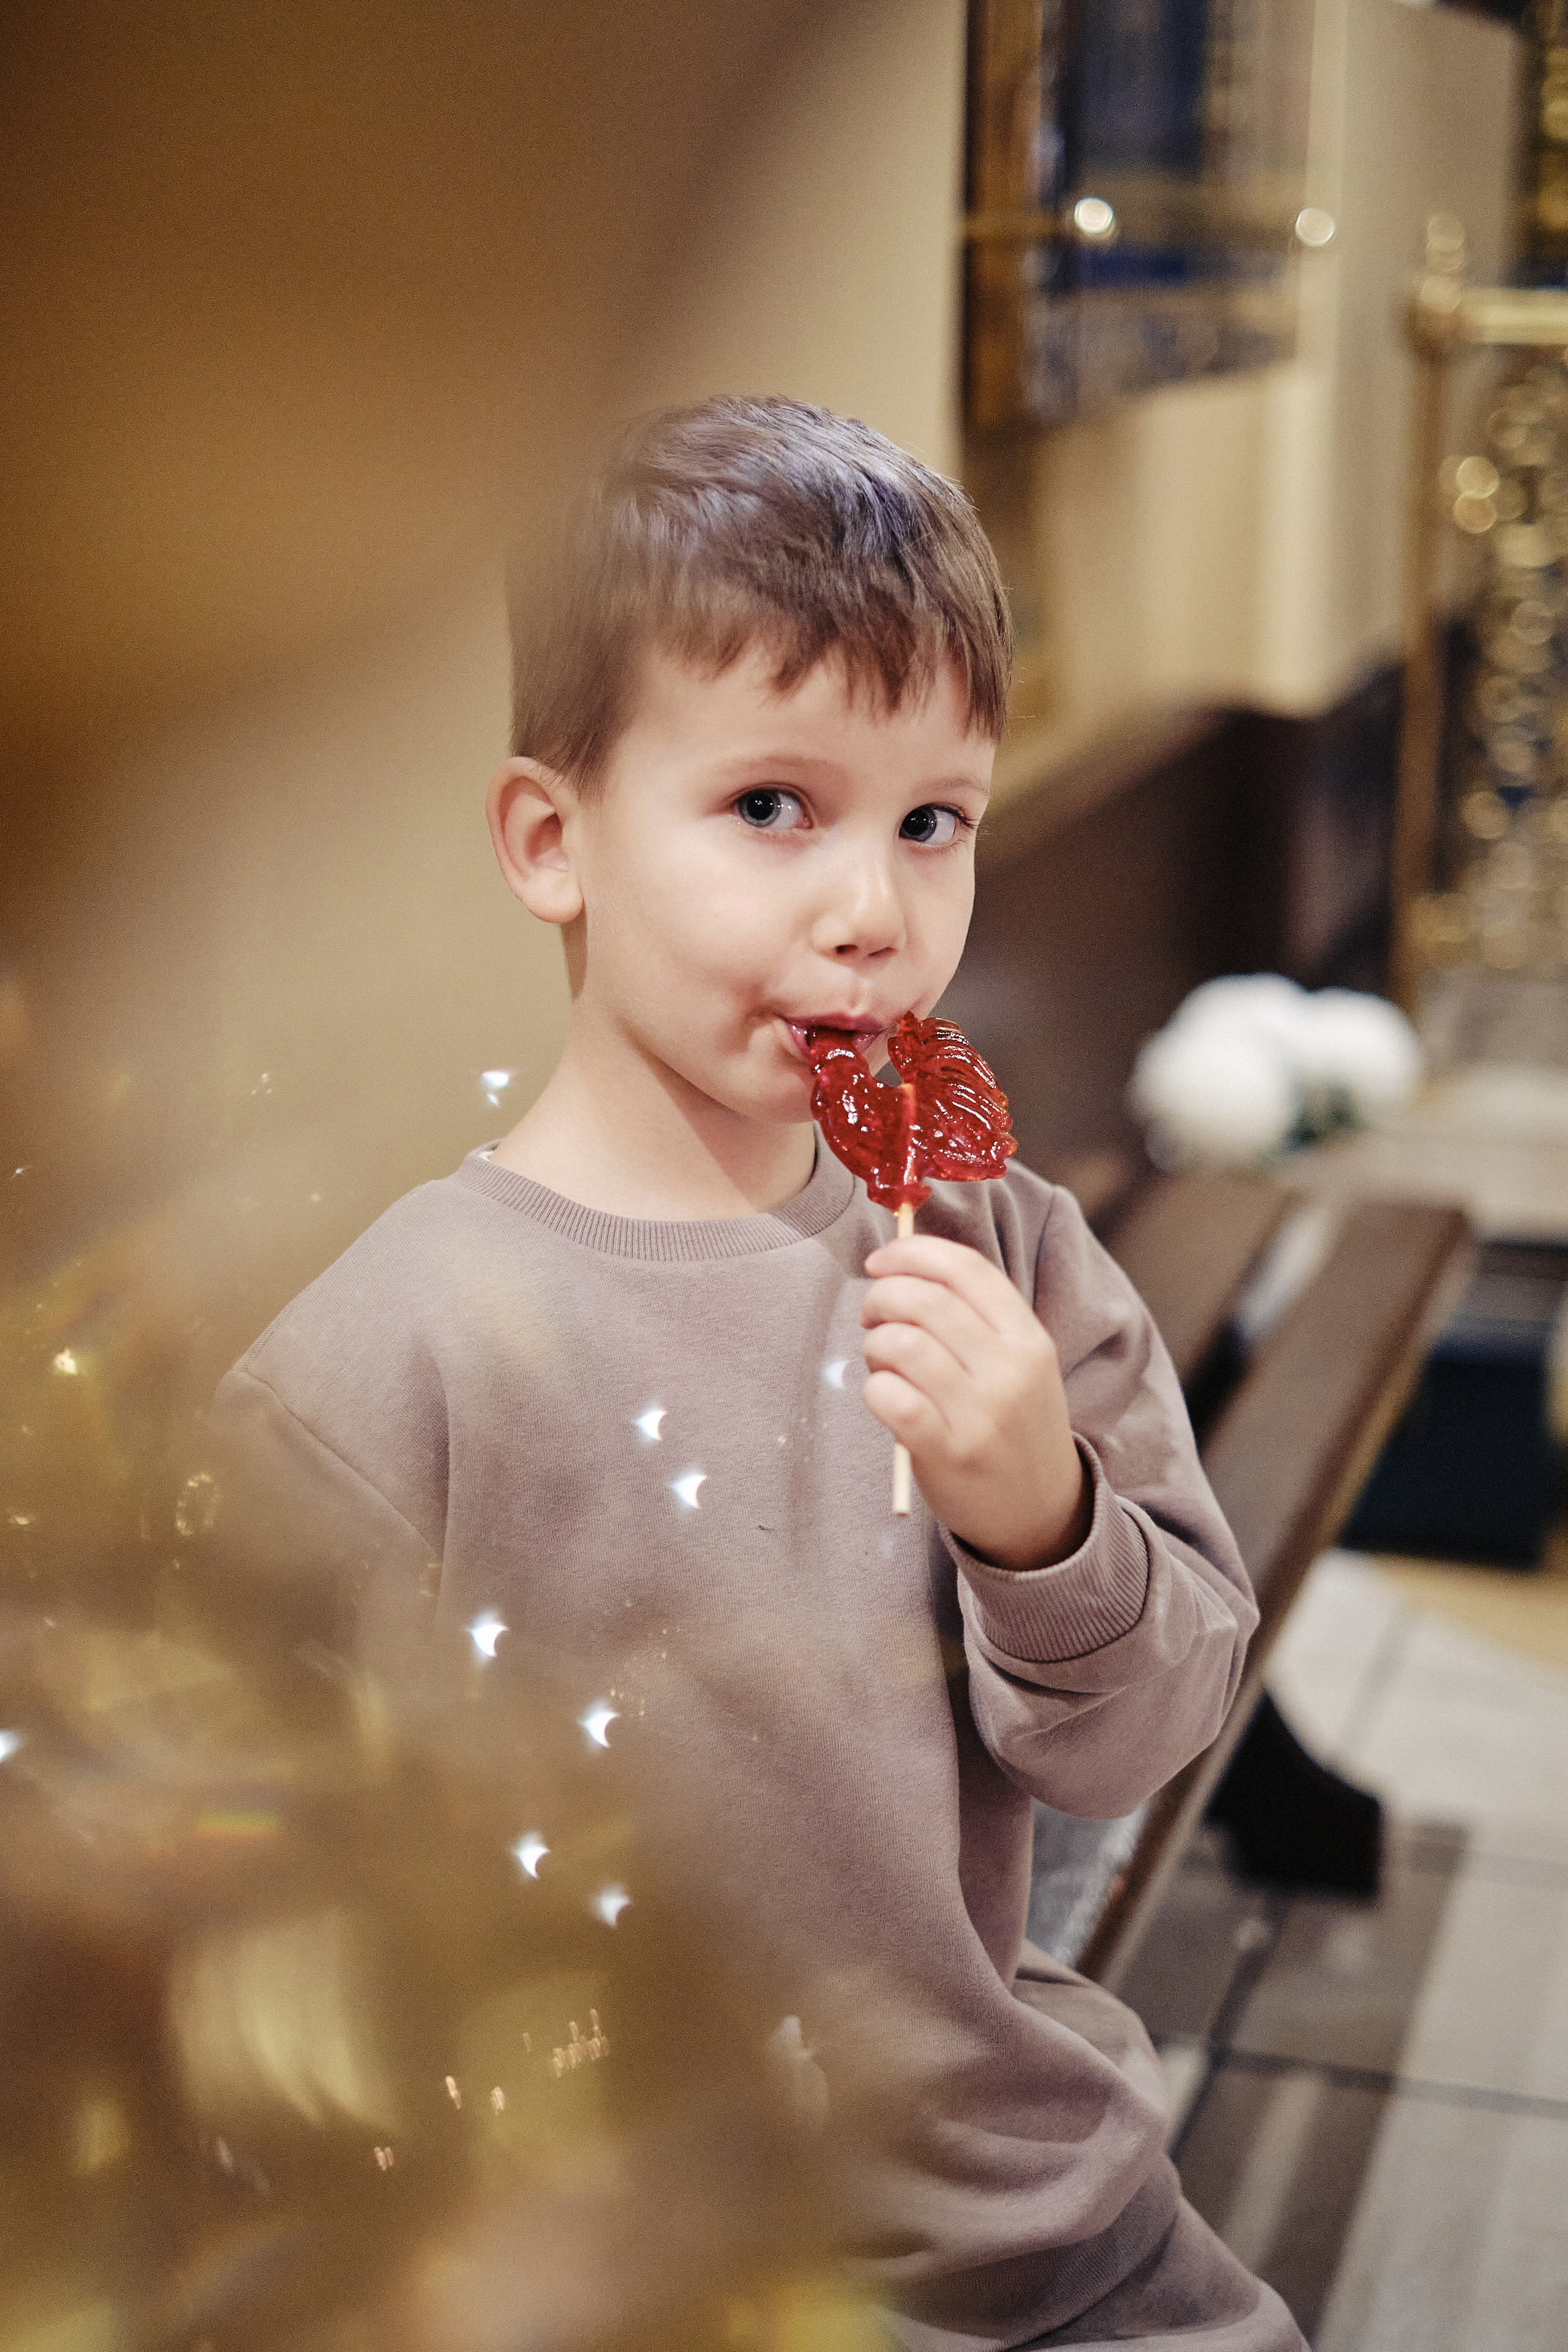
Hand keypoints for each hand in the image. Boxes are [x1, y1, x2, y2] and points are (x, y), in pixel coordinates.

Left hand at [860, 1234, 1090, 1569]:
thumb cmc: (1014, 1427)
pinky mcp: (949, 1452)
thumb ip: (976, 1319)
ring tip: (881, 1361)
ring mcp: (981, 1414)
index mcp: (1029, 1339)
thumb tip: (902, 1270)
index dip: (913, 1253)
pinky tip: (883, 1396)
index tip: (881, 1260)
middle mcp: (1010, 1371)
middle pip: (926, 1299)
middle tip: (871, 1314)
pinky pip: (891, 1398)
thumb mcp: (1020, 1365)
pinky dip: (874, 1389)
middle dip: (882, 1296)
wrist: (1040, 1513)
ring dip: (875, 1344)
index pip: (966, 1269)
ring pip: (903, 1344)